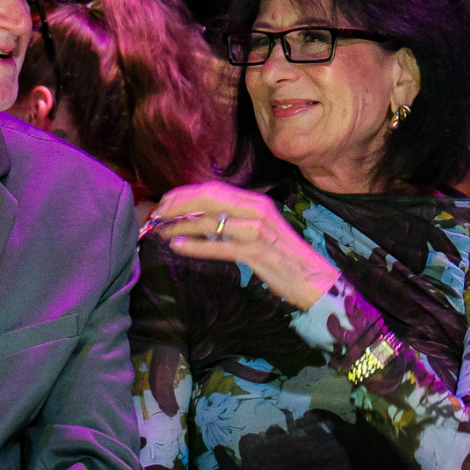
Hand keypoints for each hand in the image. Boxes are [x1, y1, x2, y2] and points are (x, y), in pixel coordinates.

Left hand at [147, 182, 340, 309]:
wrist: (314, 280)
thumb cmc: (284, 258)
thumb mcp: (259, 230)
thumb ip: (235, 220)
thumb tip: (202, 219)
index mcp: (256, 201)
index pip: (213, 189)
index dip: (185, 193)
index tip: (164, 202)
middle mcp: (257, 209)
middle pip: (209, 198)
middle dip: (178, 204)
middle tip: (156, 215)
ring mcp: (257, 230)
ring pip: (211, 221)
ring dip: (181, 226)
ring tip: (161, 232)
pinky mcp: (257, 253)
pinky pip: (220, 247)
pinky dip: (196, 246)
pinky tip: (178, 247)